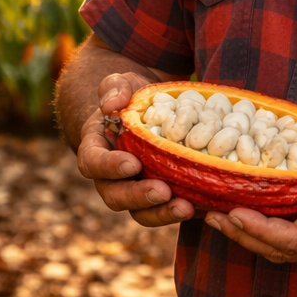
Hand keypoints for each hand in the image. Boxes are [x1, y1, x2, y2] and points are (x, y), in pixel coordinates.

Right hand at [76, 72, 193, 226]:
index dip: (109, 167)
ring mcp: (135, 190)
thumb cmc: (130, 96)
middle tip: (163, 191)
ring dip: (161, 213)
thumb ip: (114, 88)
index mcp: (96, 149)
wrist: (148, 111)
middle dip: (138, 197)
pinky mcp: (159, 197)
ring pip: (141, 212)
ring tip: (185, 207)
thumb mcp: (122, 83)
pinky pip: (166, 211)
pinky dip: (181, 211)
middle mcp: (110, 177)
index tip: (132, 164)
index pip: (92, 162)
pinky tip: (203, 207)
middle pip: (115, 196)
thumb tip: (111, 105)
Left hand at [205, 140, 296, 263]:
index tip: (235, 213)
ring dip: (247, 236)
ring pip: (280, 250)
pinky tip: (240, 214)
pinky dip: (259, 230)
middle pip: (280, 251)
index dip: (262, 231)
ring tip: (216, 216)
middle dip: (244, 236)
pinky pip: (285, 240)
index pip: (296, 241)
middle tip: (212, 215)